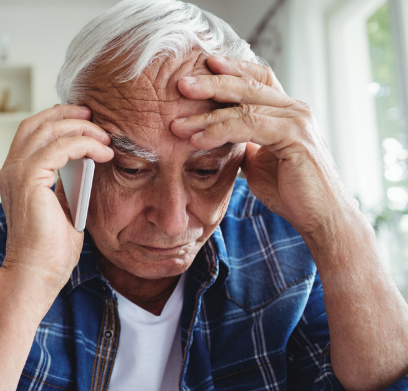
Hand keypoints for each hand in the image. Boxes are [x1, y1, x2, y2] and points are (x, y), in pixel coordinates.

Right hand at [0, 105, 112, 302]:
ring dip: (82, 129)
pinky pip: (60, 147)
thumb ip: (66, 182)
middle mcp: (10, 170)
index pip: (32, 132)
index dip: (57, 119)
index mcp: (15, 175)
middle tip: (95, 116)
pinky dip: (84, 144)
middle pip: (36, 123)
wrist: (36, 274)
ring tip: (105, 138)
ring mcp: (16, 173)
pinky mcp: (29, 179)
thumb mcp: (61, 206)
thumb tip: (85, 161)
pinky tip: (102, 153)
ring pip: (50, 130)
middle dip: (68, 114)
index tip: (86, 120)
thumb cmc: (50, 249)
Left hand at [170, 56, 356, 242]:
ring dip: (207, 116)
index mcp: (287, 111)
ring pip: (245, 107)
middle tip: (180, 84)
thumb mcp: (258, 161)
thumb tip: (215, 136)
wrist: (319, 217)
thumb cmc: (291, 192)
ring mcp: (297, 121)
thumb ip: (242, 143)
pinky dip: (220, 131)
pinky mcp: (295, 137)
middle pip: (248, 85)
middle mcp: (295, 110)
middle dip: (211, 83)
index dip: (232, 69)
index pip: (257, 79)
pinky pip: (250, 126)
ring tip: (178, 125)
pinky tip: (198, 140)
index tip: (203, 65)